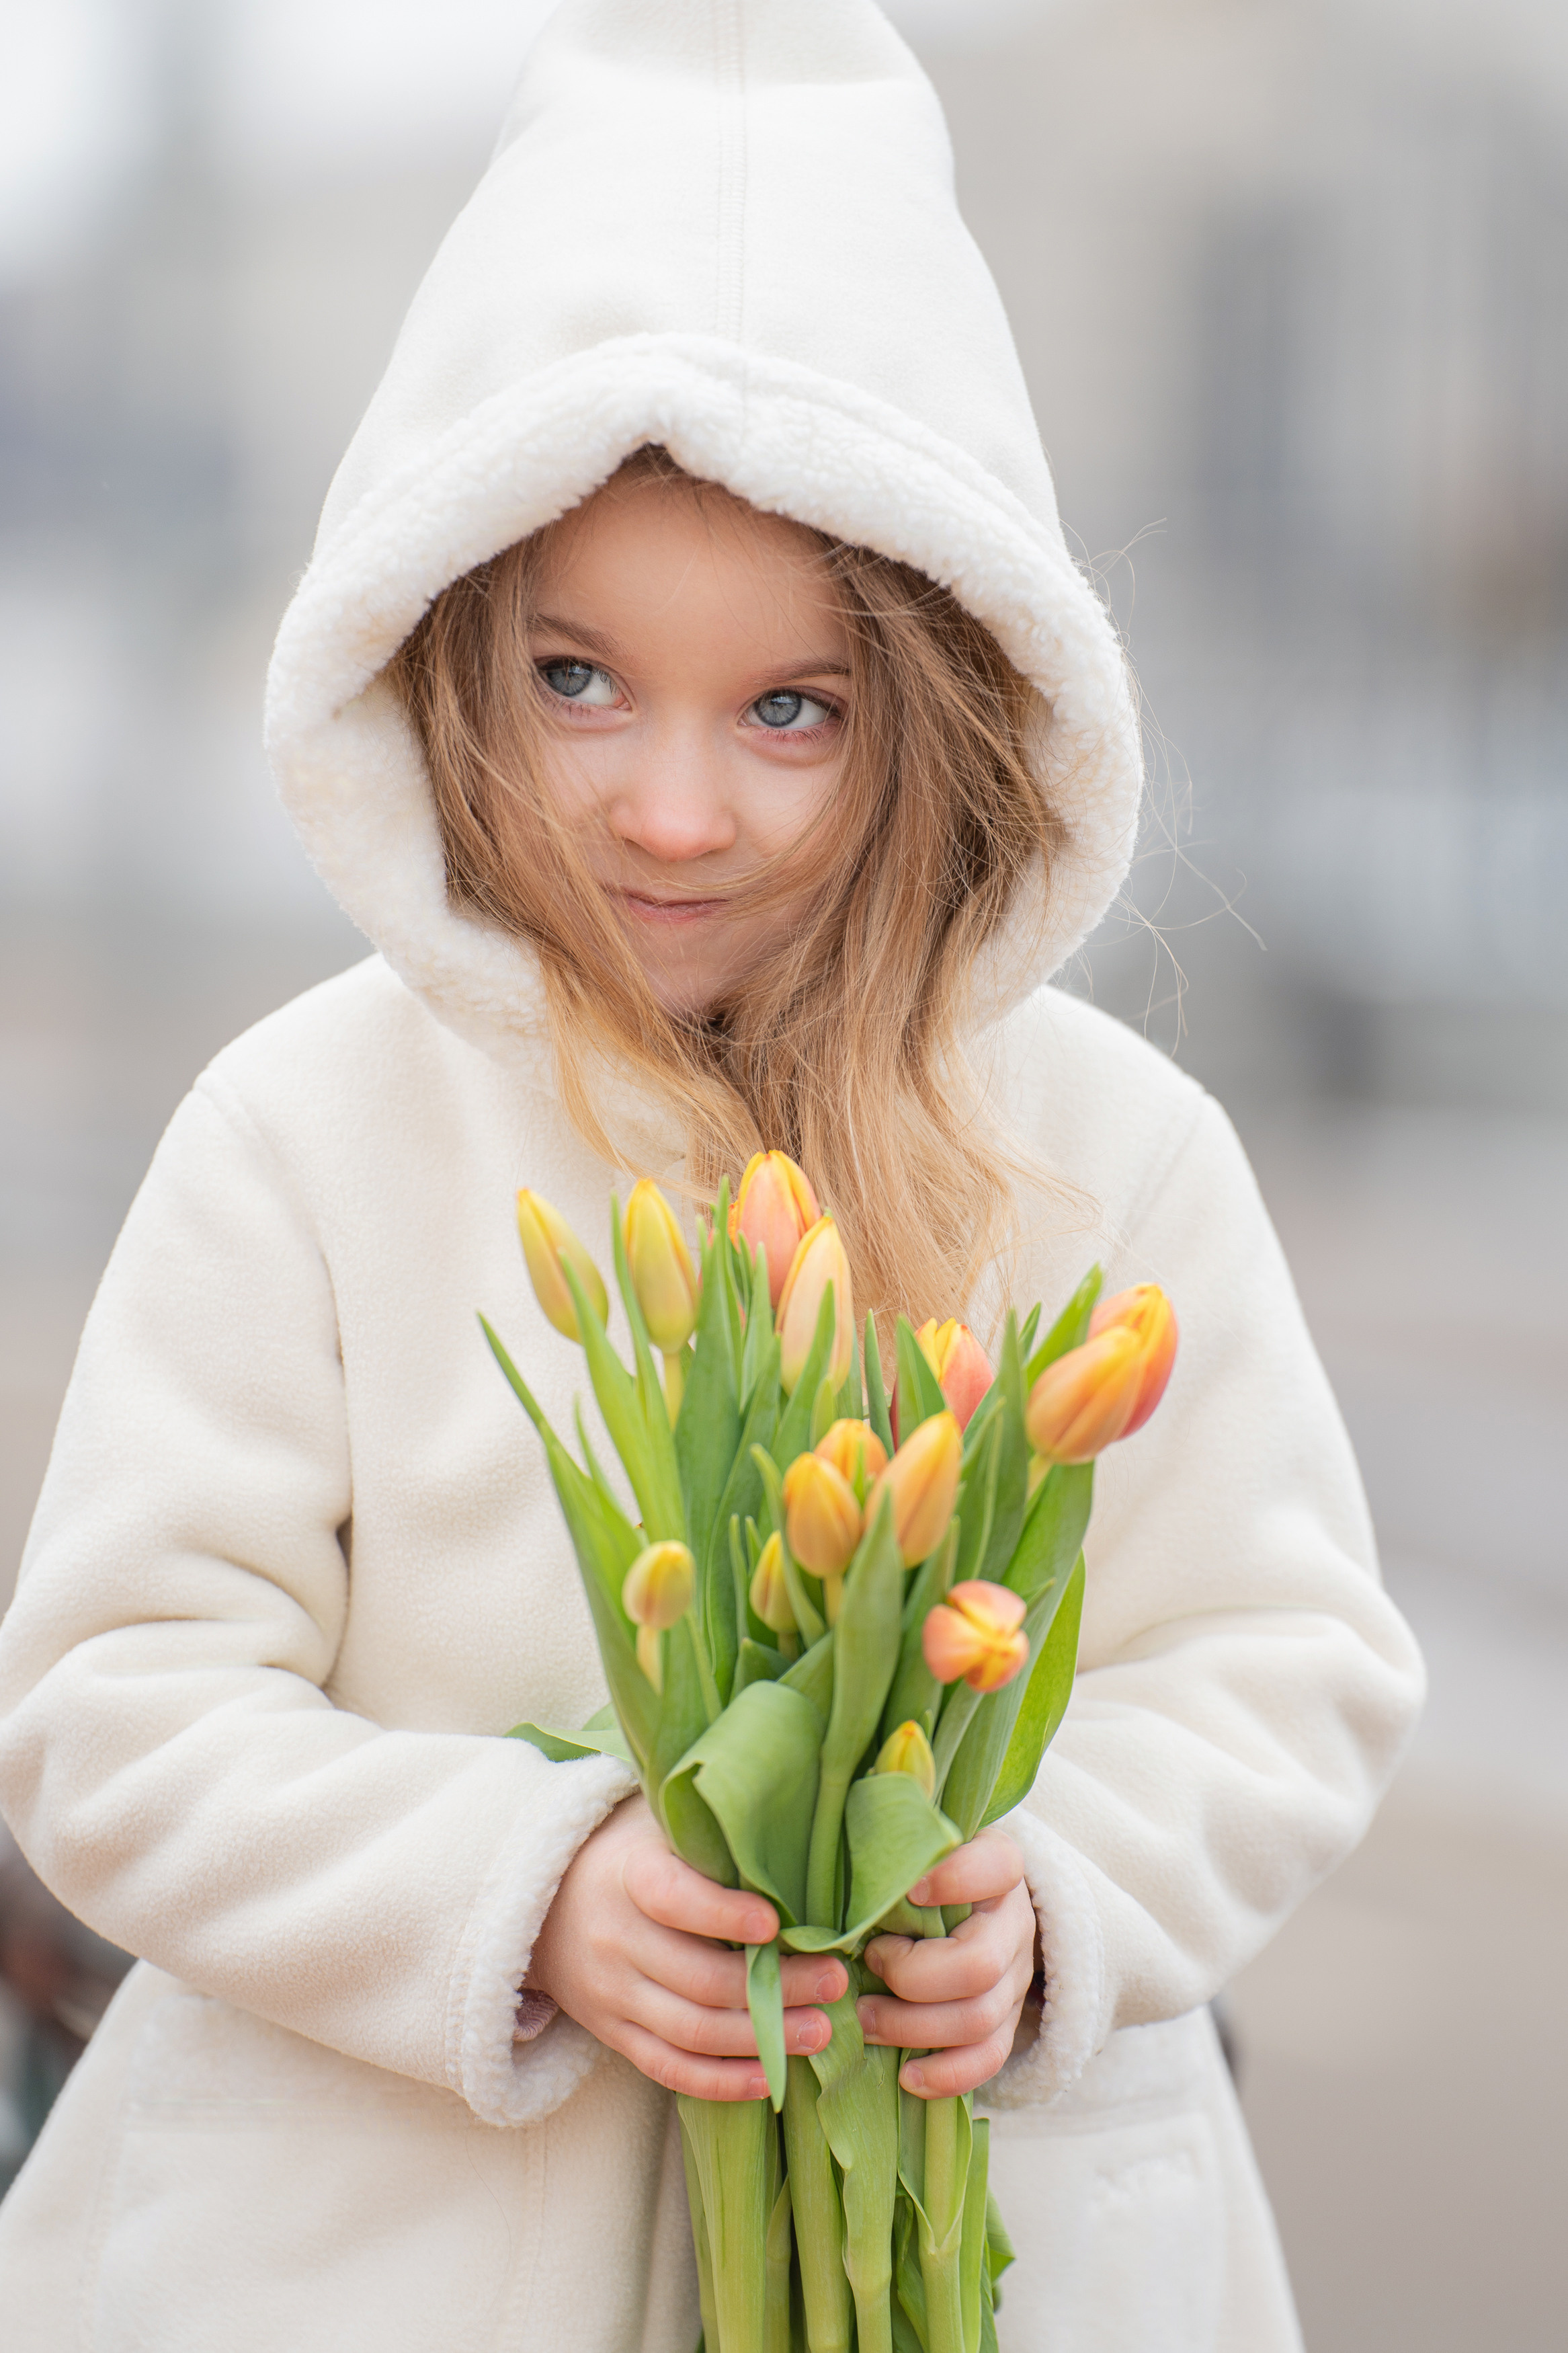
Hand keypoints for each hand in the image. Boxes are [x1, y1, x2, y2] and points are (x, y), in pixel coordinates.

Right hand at [527, 1794, 847, 2100]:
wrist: (543, 1902)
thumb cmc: (628, 1854)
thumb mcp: (657, 1827)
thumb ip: (710, 1837)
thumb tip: (794, 1842)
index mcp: (628, 1877)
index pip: (672, 1899)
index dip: (722, 1913)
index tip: (775, 1924)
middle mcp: (616, 1939)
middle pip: (699, 1978)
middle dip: (774, 1987)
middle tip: (835, 1981)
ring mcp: (612, 1994)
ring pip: (692, 2031)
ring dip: (762, 2038)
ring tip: (820, 2031)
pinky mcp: (614, 2033)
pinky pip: (669, 2068)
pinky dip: (721, 2080)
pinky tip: (771, 2078)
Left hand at [860, 1827, 1037, 2098]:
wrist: (970, 1904)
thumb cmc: (925, 1867)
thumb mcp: (919, 1845)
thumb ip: (894, 1845)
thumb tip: (840, 1862)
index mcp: (1000, 1867)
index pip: (997, 1867)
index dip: (956, 1879)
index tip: (907, 1889)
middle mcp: (1015, 1924)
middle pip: (978, 1964)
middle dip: (911, 1977)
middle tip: (867, 1965)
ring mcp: (1016, 1978)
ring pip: (978, 2019)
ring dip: (911, 2027)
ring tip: (863, 2019)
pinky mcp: (1007, 2021)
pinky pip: (989, 2059)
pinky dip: (947, 2074)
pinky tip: (905, 2075)